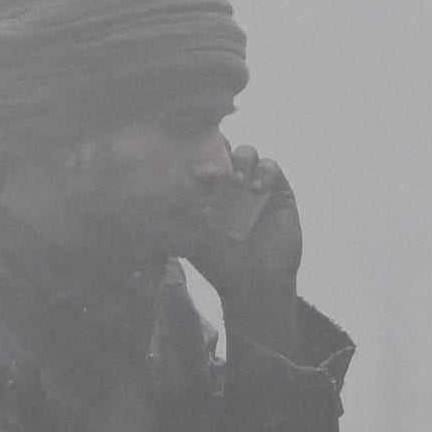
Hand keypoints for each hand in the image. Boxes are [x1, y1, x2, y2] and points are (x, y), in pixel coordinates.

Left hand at [184, 142, 302, 303]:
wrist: (255, 282)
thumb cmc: (220, 262)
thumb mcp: (192, 239)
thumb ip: (178, 219)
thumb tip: (152, 202)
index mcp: (207, 190)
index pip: (200, 160)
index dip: (195, 157)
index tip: (193, 172)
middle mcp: (230, 183)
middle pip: (223, 149)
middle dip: (217, 151)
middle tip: (212, 170)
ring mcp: (254, 184)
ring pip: (247, 153)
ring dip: (241, 160)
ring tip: (237, 181)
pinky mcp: (278, 189)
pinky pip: (271, 167)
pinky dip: (264, 172)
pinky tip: (256, 189)